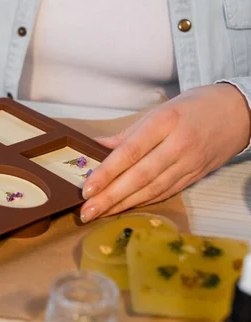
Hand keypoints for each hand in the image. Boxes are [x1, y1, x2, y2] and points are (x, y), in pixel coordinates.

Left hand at [80, 83, 250, 222]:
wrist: (237, 112)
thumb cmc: (191, 108)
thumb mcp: (156, 113)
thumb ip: (125, 135)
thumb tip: (95, 148)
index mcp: (163, 124)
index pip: (129, 153)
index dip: (106, 173)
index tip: (87, 189)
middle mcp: (177, 146)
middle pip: (138, 177)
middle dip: (110, 197)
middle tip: (87, 211)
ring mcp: (188, 164)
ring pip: (151, 189)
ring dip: (122, 205)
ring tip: (99, 213)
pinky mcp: (194, 176)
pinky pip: (164, 192)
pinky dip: (142, 202)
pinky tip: (123, 208)